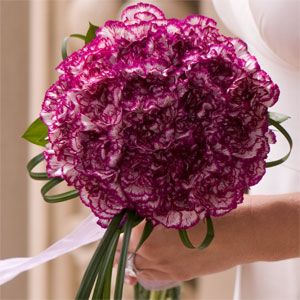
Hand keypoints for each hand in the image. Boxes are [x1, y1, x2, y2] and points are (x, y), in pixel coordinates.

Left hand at [122, 193, 298, 284]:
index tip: (121, 219)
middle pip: (125, 252)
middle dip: (124, 241)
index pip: (119, 233)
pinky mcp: (179, 275)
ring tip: (138, 243)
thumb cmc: (213, 212)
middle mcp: (152, 254)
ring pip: (137, 266)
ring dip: (134, 255)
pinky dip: (146, 269)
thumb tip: (141, 210)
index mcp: (147, 233)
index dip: (119, 225)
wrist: (242, 231)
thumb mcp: (178, 203)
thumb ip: (156, 210)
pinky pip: (152, 276)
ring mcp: (166, 267)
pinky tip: (151, 259)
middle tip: (127, 230)